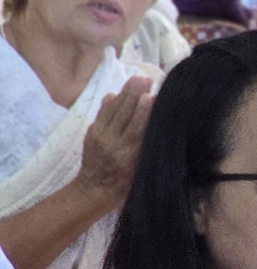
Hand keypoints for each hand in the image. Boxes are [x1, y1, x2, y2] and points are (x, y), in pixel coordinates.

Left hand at [77, 76, 152, 197]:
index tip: (151, 96)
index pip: (136, 127)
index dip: (143, 111)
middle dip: (135, 95)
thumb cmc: (126, 185)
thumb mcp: (141, 170)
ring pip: (113, 110)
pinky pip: (101, 114)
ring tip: (136, 80)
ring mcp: (98, 136)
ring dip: (125, 94)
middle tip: (146, 79)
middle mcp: (112, 142)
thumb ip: (146, 148)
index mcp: (127, 153)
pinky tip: (115, 94)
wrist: (95, 190)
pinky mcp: (91, 134)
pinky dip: (109, 103)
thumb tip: (154, 124)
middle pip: (125, 113)